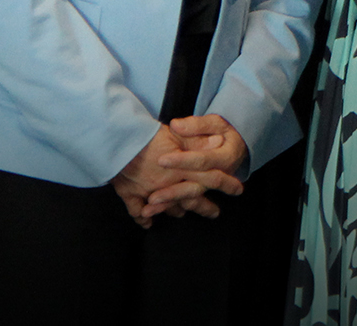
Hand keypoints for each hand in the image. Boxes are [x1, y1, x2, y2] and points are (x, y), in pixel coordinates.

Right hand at [111, 124, 242, 226]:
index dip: (226, 184)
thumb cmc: (148, 136)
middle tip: (215, 214)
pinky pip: (137, 211)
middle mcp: (168, 185)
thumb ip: (199, 141)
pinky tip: (147, 223)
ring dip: (176, 211)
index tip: (238, 190)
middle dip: (204, 207)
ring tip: (183, 214)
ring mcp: (148, 192)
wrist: (117, 143)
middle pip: (191, 199)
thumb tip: (219, 143)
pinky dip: (143, 218)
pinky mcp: (129, 194)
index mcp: (183, 170)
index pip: (211, 179)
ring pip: (166, 207)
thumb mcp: (179, 134)